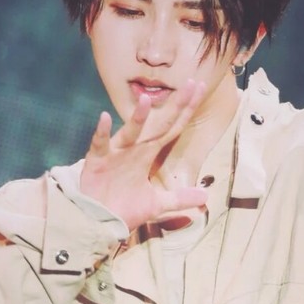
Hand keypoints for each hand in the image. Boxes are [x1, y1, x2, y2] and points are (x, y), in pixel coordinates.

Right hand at [80, 79, 207, 230]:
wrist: (98, 220)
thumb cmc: (124, 207)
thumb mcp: (157, 204)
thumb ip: (180, 198)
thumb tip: (205, 197)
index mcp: (148, 154)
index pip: (172, 128)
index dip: (186, 110)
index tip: (200, 87)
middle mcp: (134, 149)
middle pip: (158, 125)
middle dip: (174, 106)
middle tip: (190, 83)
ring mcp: (115, 154)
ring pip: (129, 132)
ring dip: (137, 118)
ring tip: (146, 99)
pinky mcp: (97, 163)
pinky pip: (99, 145)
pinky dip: (101, 133)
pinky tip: (104, 118)